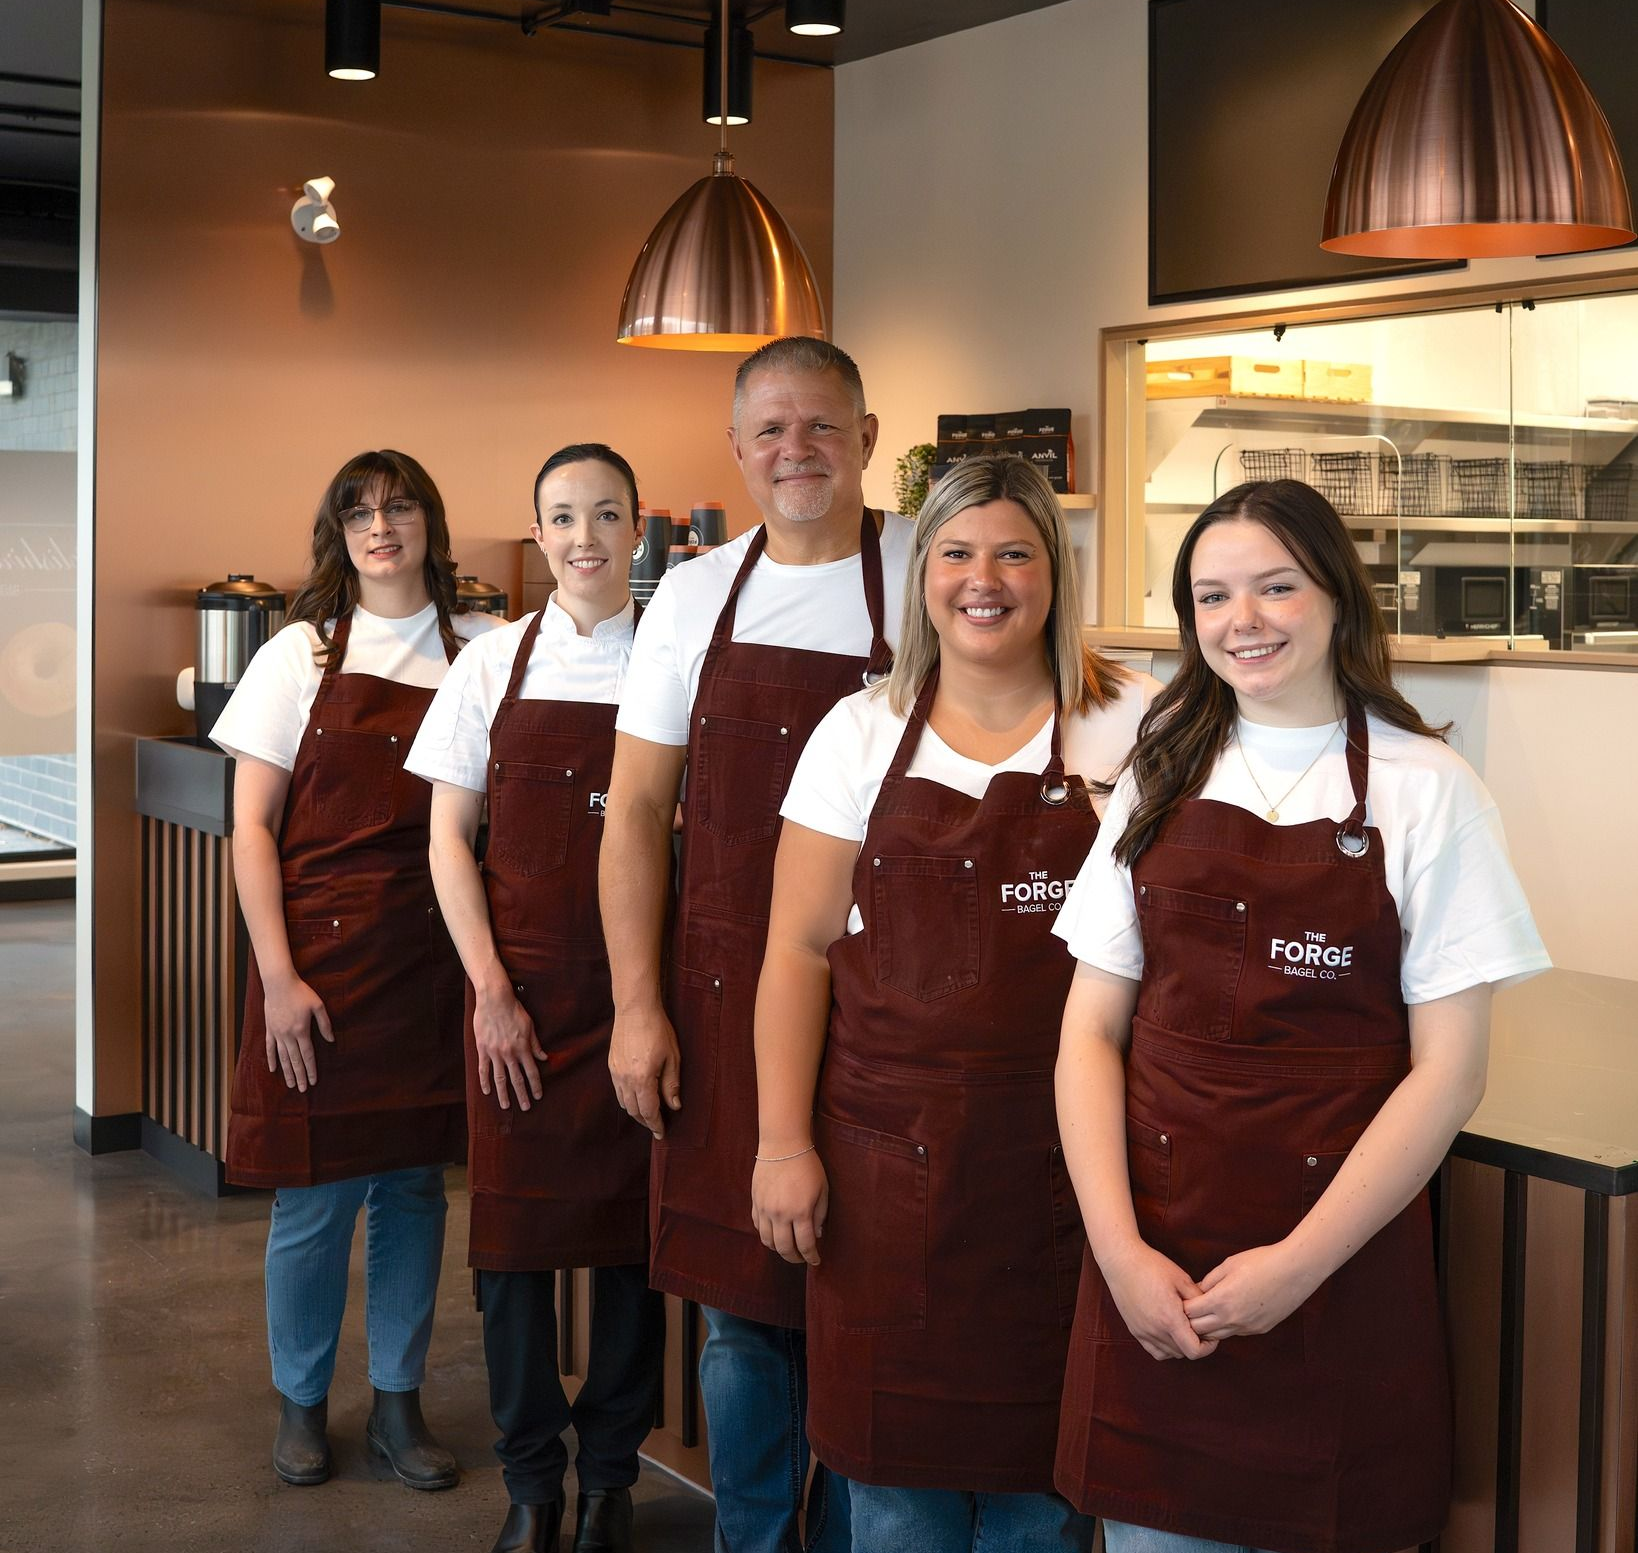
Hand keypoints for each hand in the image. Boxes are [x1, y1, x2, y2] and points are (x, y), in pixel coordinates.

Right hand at [262, 972, 333, 1091]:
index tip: (314, 1081)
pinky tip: (273, 1069)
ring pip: (282, 1058)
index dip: (311, 1069)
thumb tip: (331, 1040)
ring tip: (291, 1084)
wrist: (279, 983)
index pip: (308, 1055)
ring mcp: (277, 1033)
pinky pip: (269, 1048)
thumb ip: (325, 1024)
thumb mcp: (318, 1006)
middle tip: (303, 1090)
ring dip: (287, 1072)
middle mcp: (288, 1036)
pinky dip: (272, 1059)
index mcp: (302, 1031)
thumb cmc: (301, 992)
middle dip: (300, 1076)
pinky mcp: (269, 1029)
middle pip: (295, 1061)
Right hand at [473, 985, 546, 1111]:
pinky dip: (485, 1081)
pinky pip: (483, 1069)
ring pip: (499, 1078)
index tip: (538, 1096)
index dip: (536, 1085)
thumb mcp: (530, 1025)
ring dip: (503, 1094)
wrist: (494, 999)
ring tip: (506, 1106)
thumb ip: (535, 1044)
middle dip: (522, 1095)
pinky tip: (486, 1091)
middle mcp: (509, 1053)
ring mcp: (494, 1053)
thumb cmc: (514, 1010)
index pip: (532, 1072)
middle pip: (517, 1079)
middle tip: (526, 1108)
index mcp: (523, 1048)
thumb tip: (544, 1058)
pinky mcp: (482, 1049)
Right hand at [608, 1005, 681, 1137]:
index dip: (656, 1125)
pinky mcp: (611, 1066)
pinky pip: (618, 1091)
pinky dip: (627, 1099)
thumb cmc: (658, 1030)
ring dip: (636, 1112)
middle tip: (657, 1126)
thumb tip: (674, 1106)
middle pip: (634, 1111)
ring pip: (624, 1103)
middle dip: (646, 1121)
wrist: (635, 1009)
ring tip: (648, 1114)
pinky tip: (637, 1097)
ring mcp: (615, 1073)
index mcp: (642, 1079)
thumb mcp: (672, 1057)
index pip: (649, 1111)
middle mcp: (625, 1080)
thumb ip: (672, 1084)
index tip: (662, 1133)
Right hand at [751, 1149, 827, 1265]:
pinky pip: (757, 1226)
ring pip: (767, 1241)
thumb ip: (820, 1215)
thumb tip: (816, 1235)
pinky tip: (775, 1233)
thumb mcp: (822, 1190)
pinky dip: (766, 1235)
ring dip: (778, 1249)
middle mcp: (780, 1214)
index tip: (816, 1261)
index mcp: (800, 1211)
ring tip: (787, 1248)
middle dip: (794, 1258)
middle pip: (784, 1248)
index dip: (811, 1257)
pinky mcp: (755, 1202)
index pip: (805, 1245)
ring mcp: (764, 1209)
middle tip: (801, 1259)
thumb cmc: (807, 1165)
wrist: (783, 1145)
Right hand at [1101, 1241, 1220, 1361]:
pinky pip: (1154, 1350)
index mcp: (1170, 1319)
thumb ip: (1198, 1299)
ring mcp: (1143, 1332)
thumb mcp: (1181, 1278)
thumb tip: (1210, 1312)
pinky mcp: (1134, 1330)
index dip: (1208, 1347)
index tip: (1211, 1335)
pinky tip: (1169, 1333)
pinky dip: (1165, 1348)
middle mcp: (1155, 1330)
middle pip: (1183, 1353)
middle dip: (1196, 1344)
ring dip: (1181, 1346)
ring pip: (1170, 1353)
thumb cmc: (1151, 1266)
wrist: (1121, 1261)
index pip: (1194, 1351)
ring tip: (1184, 1328)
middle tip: (1200, 1327)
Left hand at [1183, 1240, 1319, 1339]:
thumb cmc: (1261, 1262)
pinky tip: (1227, 1313)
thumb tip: (1196, 1291)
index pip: (1189, 1313)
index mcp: (1221, 1300)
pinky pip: (1235, 1333)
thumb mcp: (1229, 1265)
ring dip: (1208, 1327)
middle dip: (1190, 1321)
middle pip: (1199, 1330)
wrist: (1295, 1271)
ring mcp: (1247, 1327)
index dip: (1181, 1306)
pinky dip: (1226, 1327)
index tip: (1180, 1298)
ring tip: (1205, 1313)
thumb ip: (1209, 1280)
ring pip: (1217, 1336)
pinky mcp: (1259, 1330)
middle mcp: (1232, 1319)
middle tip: (1188, 1309)